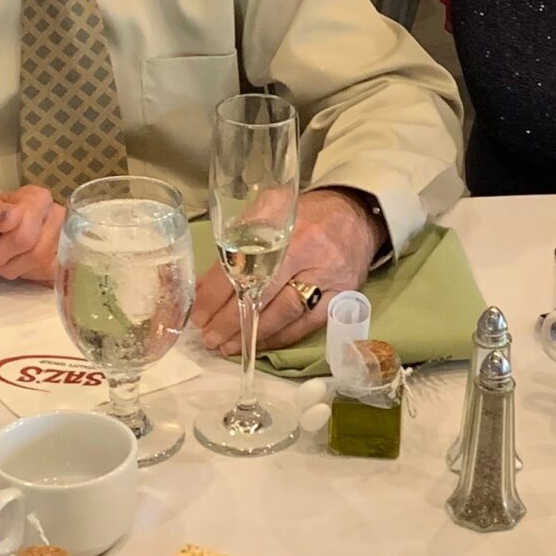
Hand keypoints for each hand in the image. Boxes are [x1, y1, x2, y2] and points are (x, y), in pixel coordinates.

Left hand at [189, 188, 381, 355]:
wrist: (355, 216)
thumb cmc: (306, 214)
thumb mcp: (270, 210)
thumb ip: (239, 242)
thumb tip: (203, 282)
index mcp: (288, 230)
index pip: (245, 266)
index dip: (217, 292)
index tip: (199, 311)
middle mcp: (311, 256)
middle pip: (264, 295)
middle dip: (231, 319)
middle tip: (208, 336)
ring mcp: (329, 280)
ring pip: (285, 315)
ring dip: (252, 335)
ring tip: (226, 346)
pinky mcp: (342, 299)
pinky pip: (307, 326)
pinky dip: (280, 338)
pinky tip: (258, 343)